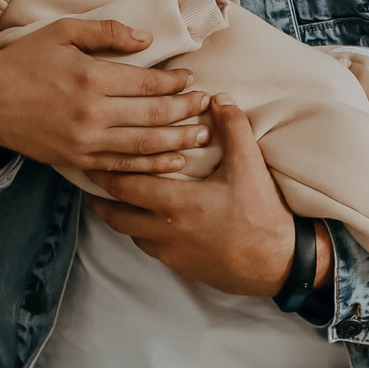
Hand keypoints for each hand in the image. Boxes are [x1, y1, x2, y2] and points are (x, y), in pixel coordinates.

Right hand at [0, 17, 214, 173]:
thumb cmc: (26, 60)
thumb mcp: (63, 32)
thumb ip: (107, 32)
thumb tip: (146, 39)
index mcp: (91, 77)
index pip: (147, 83)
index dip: (175, 82)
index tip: (191, 78)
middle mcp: (91, 112)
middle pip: (152, 116)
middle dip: (185, 111)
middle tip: (208, 105)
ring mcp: (85, 141)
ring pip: (143, 146)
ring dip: (177, 142)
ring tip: (202, 136)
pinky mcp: (77, 160)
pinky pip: (122, 167)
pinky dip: (150, 167)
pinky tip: (172, 164)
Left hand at [83, 98, 295, 297]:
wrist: (278, 264)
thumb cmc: (262, 215)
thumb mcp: (250, 165)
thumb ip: (233, 128)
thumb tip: (218, 99)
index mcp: (176, 203)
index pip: (125, 187)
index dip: (104, 174)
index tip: (90, 161)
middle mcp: (165, 231)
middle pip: (116, 215)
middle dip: (100, 199)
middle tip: (91, 184)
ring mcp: (171, 254)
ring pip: (131, 235)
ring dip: (121, 217)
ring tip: (116, 201)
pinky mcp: (182, 268)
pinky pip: (151, 249)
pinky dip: (142, 234)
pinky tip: (148, 223)